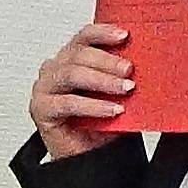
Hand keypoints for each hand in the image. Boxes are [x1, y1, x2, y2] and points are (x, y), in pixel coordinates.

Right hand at [30, 23, 133, 159]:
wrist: (92, 154)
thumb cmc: (102, 121)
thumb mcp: (117, 92)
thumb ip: (122, 75)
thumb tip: (146, 62)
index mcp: (71, 58)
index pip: (84, 36)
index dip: (103, 32)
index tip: (125, 35)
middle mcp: (55, 69)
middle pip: (78, 54)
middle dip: (108, 61)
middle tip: (129, 70)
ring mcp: (45, 88)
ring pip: (72, 74)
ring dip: (102, 81)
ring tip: (125, 89)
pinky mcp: (41, 109)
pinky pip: (68, 103)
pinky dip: (93, 106)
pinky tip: (113, 109)